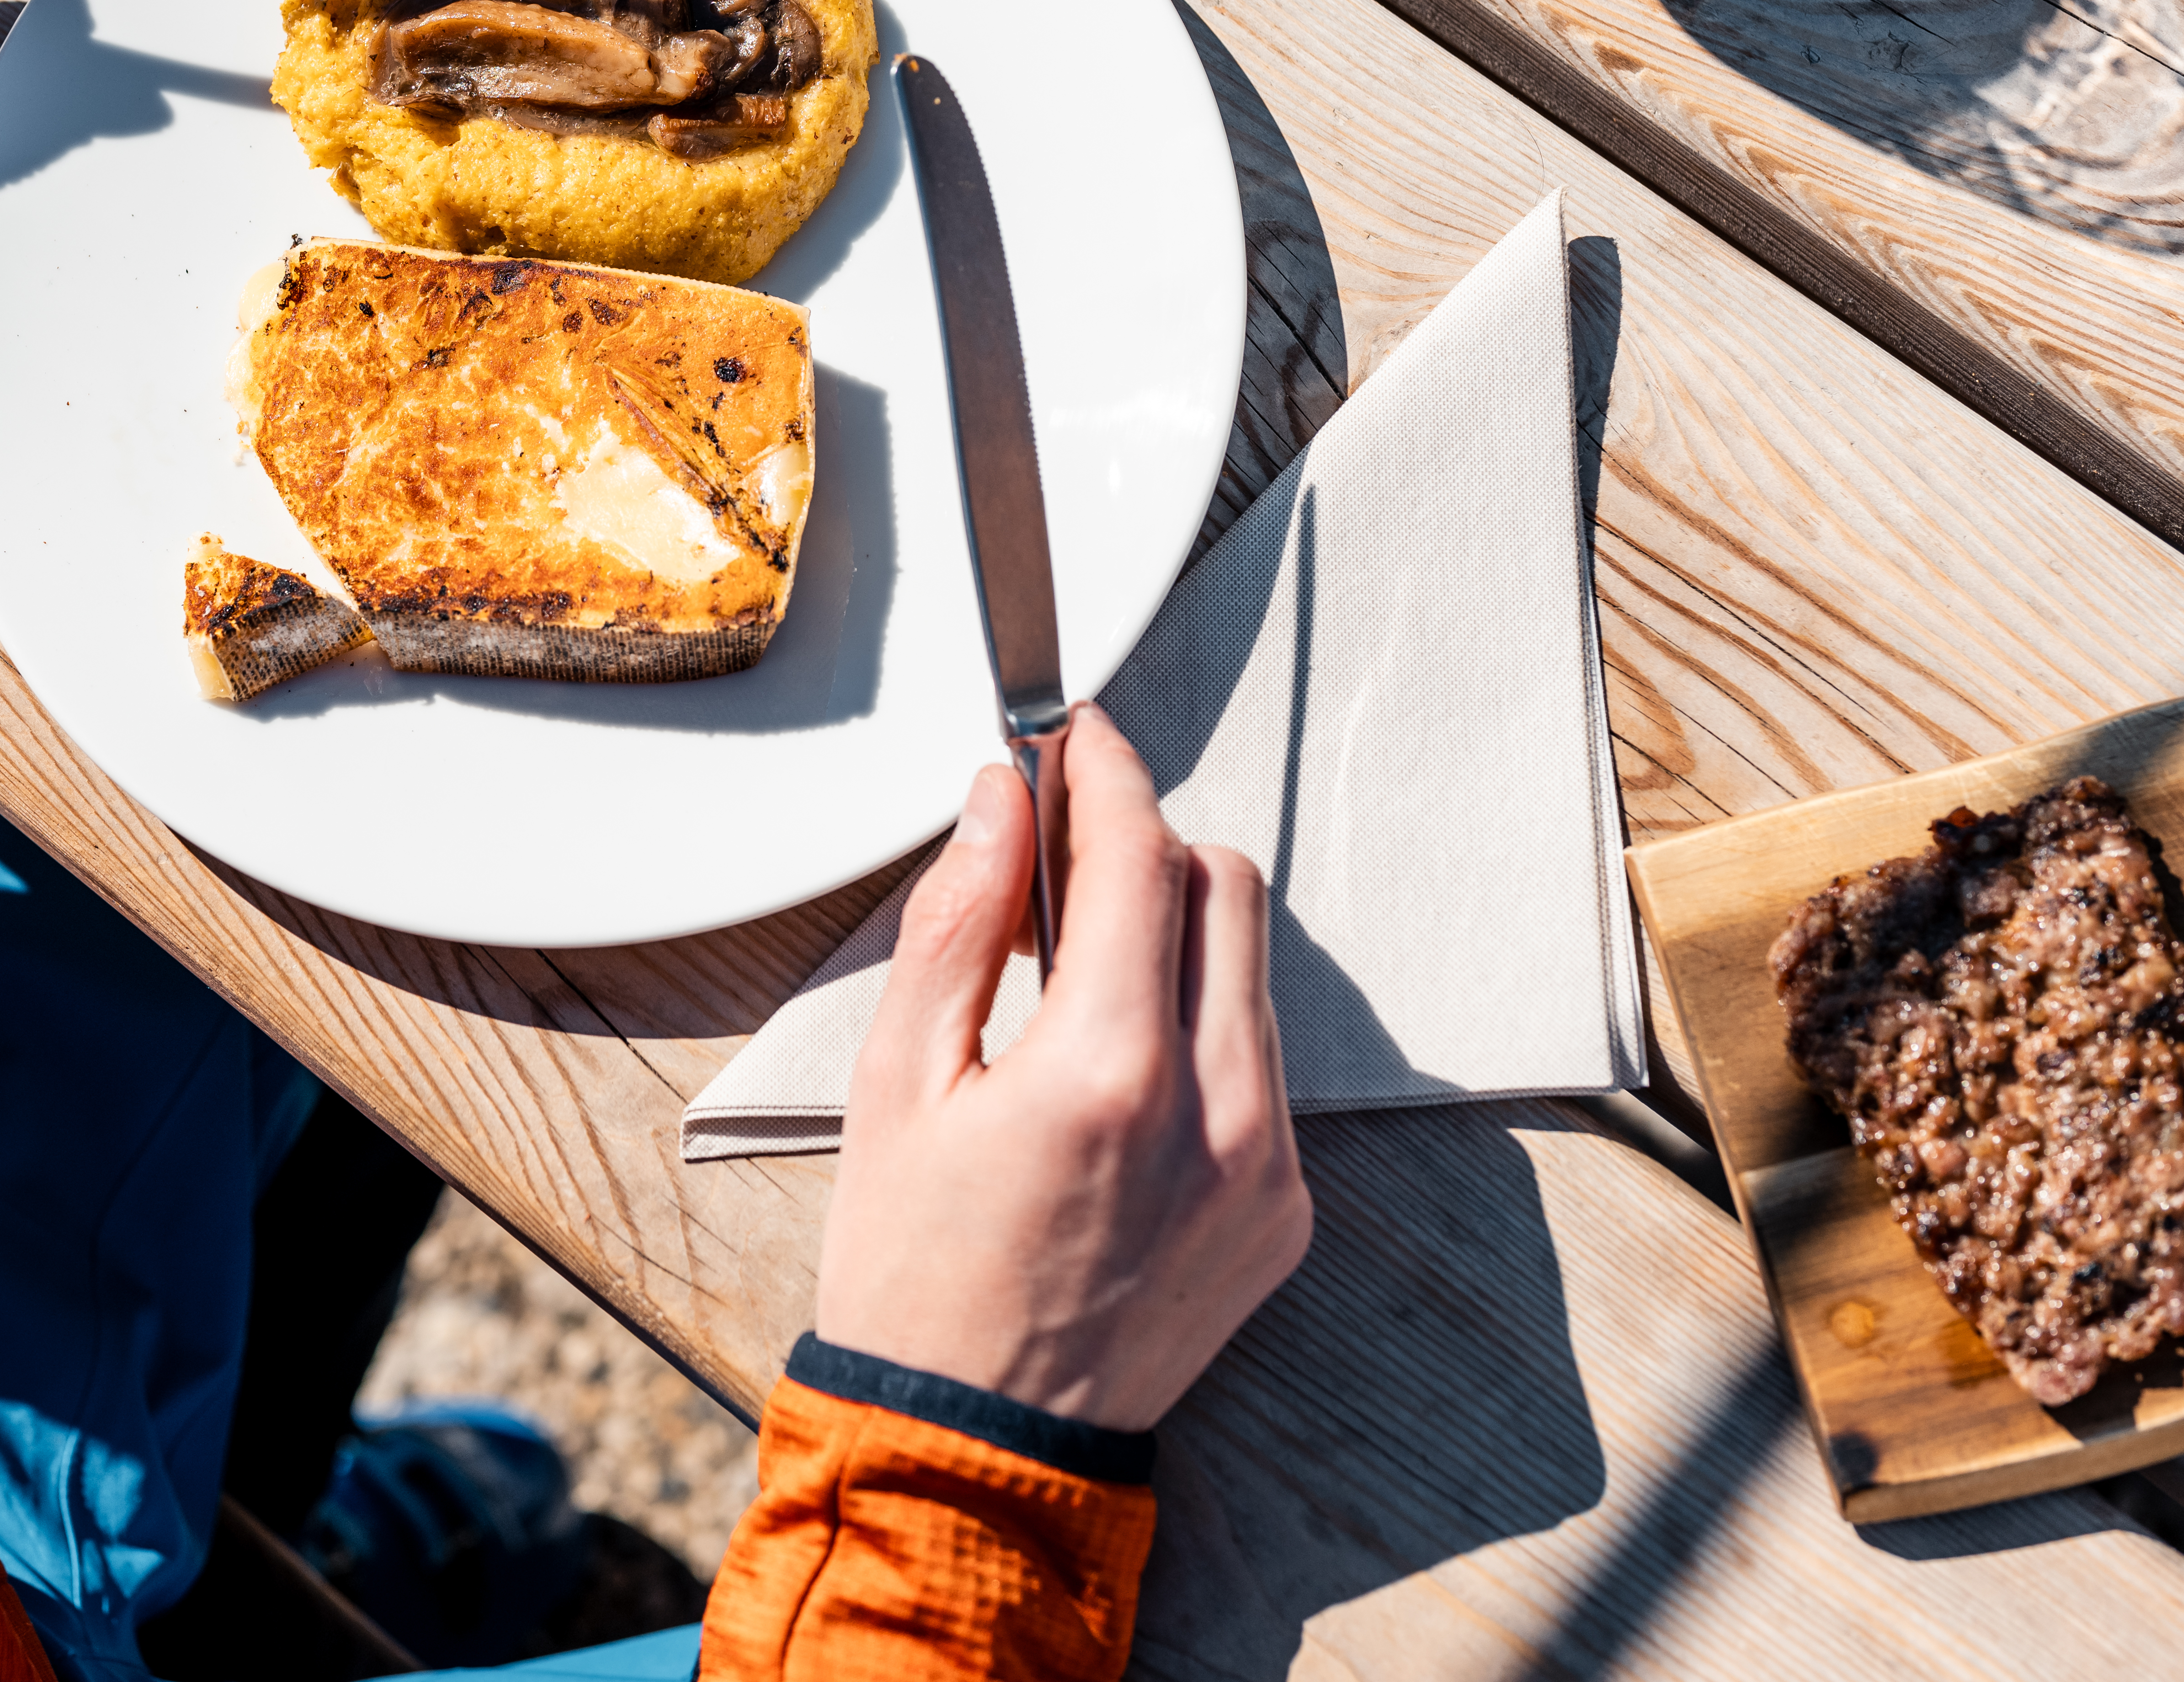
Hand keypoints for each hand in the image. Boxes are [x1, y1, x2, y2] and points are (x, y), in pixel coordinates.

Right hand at [809, 704, 1309, 1430]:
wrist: (972, 1445)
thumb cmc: (913, 1271)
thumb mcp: (898, 1083)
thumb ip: (961, 924)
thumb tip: (1003, 801)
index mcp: (1106, 1072)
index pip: (1140, 856)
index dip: (1106, 775)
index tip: (1076, 737)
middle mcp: (1214, 1114)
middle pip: (1224, 890)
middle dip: (1147, 849)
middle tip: (1062, 859)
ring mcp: (1266, 1168)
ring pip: (1252, 973)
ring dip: (1177, 938)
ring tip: (1081, 976)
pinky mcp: (1285, 1213)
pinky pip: (1262, 1067)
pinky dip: (1201, 1032)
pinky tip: (1118, 1072)